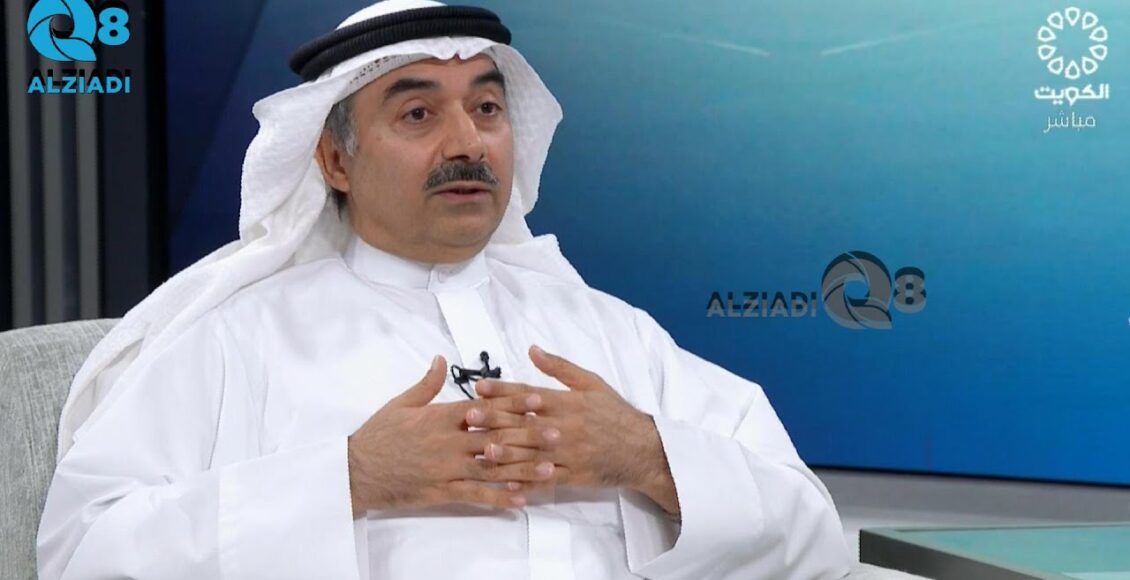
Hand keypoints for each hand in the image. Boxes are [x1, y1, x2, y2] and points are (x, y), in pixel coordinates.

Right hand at [346, 356, 558, 516]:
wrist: (356, 470)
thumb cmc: (378, 435)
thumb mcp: (401, 403)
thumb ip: (426, 384)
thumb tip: (440, 359)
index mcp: (440, 416)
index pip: (484, 408)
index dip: (513, 403)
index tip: (538, 400)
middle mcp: (448, 442)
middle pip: (495, 437)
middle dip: (528, 436)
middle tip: (557, 434)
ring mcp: (446, 468)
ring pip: (491, 469)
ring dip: (522, 469)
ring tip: (548, 468)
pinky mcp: (441, 491)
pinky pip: (474, 495)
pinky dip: (497, 498)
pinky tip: (520, 499)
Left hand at [469, 346, 675, 511]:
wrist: (644, 449)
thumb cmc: (615, 413)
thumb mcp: (592, 383)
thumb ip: (560, 368)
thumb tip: (532, 349)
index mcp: (568, 402)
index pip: (530, 394)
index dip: (503, 390)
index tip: (479, 387)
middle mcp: (566, 427)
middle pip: (525, 422)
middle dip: (496, 420)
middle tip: (469, 417)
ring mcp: (569, 453)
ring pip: (532, 453)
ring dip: (506, 452)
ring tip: (482, 450)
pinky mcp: (573, 475)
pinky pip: (546, 480)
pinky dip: (527, 482)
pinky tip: (507, 485)